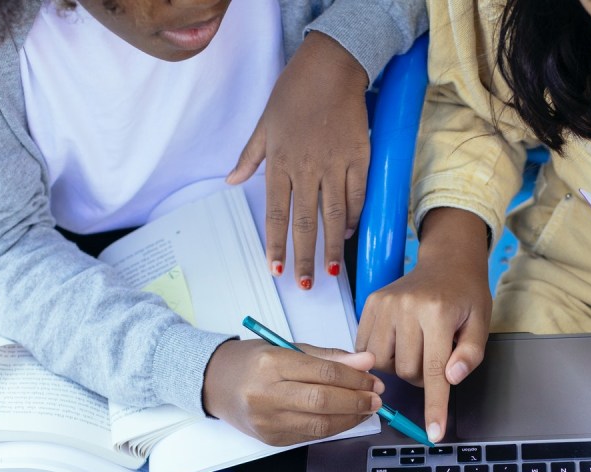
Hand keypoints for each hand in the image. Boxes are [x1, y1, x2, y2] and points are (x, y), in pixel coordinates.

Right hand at [201, 338, 382, 445]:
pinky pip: (311, 436)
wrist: (215, 383)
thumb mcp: (288, 348)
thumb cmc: (253, 361)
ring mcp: (267, 421)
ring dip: (351, 418)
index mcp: (271, 363)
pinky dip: (334, 428)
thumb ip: (329, 357)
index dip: (355, 377)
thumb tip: (366, 362)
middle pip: (323, 402)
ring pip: (320, 425)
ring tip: (366, 408)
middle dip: (357, 400)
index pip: (323, 373)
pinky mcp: (271, 440)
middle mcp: (266, 394)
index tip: (373, 377)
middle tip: (376, 397)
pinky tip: (346, 418)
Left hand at [227, 31, 369, 290]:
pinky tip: (348, 233)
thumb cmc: (293, 93)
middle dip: (304, 257)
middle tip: (304, 284)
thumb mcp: (264, 124)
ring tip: (329, 271)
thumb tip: (230, 181)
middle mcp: (307, 168)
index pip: (275, 214)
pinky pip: (357, 195)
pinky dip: (354, 217)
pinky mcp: (359, 158)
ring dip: (331, 246)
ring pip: (334, 215)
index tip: (276, 269)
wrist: (331, 67)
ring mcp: (335, 164)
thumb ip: (249, 157)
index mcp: (280, 162)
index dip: (276, 244)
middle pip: (306, 222)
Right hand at [355, 208, 492, 442]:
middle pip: (406, 372)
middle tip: (435, 356)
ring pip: (382, 364)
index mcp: (438, 313)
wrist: (448, 261)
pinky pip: (366, 348)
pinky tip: (398, 341)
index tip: (433, 433)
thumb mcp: (481, 323)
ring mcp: (385, 304)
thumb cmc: (466, 295)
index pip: (434, 371)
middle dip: (422, 376)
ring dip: (400, 367)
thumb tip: (450, 379)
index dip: (434, 406)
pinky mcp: (370, 303)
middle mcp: (407, 307)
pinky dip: (381, 355)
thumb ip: (470, 355)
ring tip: (416, 348)